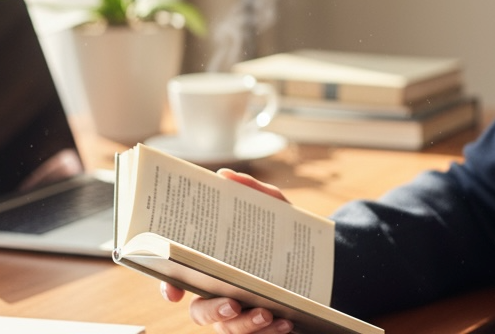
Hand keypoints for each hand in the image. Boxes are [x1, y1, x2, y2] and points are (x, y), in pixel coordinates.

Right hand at [160, 169, 291, 332]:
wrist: (325, 260)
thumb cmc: (285, 233)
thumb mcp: (275, 208)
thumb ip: (252, 191)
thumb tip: (226, 176)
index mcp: (214, 266)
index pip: (179, 279)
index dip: (169, 287)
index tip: (174, 293)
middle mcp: (220, 294)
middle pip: (201, 312)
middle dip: (214, 310)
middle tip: (233, 304)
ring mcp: (239, 315)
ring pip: (229, 329)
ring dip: (247, 324)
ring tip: (268, 313)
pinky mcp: (261, 327)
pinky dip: (269, 332)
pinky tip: (285, 323)